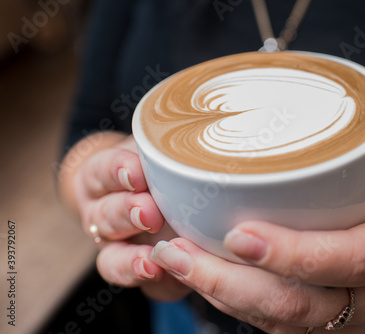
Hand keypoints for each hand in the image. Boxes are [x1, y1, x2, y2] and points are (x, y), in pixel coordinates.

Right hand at [60, 133, 190, 300]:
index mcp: (104, 177)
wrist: (146, 192)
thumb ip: (172, 146)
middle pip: (106, 216)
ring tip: (152, 260)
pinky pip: (142, 284)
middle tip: (150, 211)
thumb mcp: (160, 148)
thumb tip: (211, 130)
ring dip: (131, 258)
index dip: (116, 170)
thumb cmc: (159, 165)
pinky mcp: (141, 273)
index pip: (101, 171)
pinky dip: (153, 282)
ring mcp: (118, 247)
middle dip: (127, 213)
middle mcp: (104, 213)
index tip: (137, 171)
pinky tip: (167, 277)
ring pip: (111, 257)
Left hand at [149, 152, 364, 332]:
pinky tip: (199, 275)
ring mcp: (346, 325)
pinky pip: (270, 327)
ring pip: (275, 323)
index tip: (239, 234)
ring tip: (173, 258)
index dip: (293, 253)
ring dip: (218, 293)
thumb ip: (346, 155)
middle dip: (230, 282)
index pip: (350, 258)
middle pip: (298, 306)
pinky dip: (230, 302)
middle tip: (177, 248)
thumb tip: (286, 111)